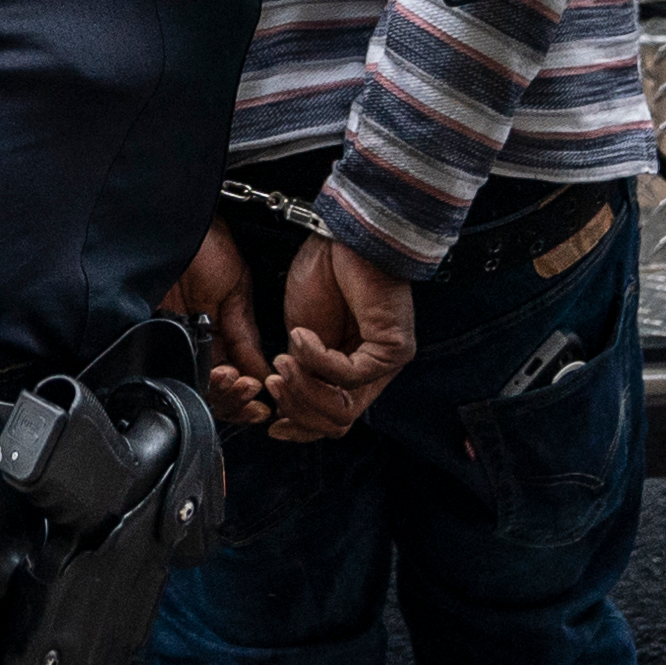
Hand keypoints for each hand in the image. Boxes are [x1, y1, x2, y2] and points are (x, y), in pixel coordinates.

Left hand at [167, 220, 277, 431]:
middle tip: (248, 389)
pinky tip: (209, 375)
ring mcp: (169, 340)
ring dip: (218, 391)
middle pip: (213, 389)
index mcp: (216, 333)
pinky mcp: (145, 336)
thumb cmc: (203, 241)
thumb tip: (264, 372)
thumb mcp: (236, 287)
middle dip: (235, 397)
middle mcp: (191, 340)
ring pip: (192, 385)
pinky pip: (166, 369)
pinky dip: (189, 379)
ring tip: (232, 379)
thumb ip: (246, 334)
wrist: (170, 222)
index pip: (233, 377)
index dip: (246, 394)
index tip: (261, 400)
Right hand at [270, 237, 417, 443]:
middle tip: (275, 379)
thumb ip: (300, 373)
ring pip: (342, 409)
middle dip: (296, 407)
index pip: (330, 420)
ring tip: (286, 359)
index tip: (273, 422)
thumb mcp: (300, 337)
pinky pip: (349, 375)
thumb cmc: (324, 275)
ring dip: (303, 388)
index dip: (299, 426)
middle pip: (336, 423)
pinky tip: (303, 336)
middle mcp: (372, 373)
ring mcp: (385, 363)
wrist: (341, 238)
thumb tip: (286, 403)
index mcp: (350, 372)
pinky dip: (317, 358)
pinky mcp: (393, 349)